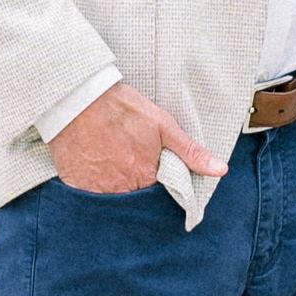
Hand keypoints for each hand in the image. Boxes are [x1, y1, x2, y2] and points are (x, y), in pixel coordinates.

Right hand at [51, 81, 226, 194]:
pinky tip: (93, 163)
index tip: (148, 165)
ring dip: (113, 184)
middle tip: (125, 158)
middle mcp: (121, 189)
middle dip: (134, 183)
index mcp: (145, 177)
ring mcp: (95, 189)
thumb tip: (220, 170)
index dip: (155, 179)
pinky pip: (87, 194)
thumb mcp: (163, 126)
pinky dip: (92, 183)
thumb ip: (190, 152)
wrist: (79, 98)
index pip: (157, 192)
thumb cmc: (123, 109)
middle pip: (133, 195)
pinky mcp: (75, 184)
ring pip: (111, 196)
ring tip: (110, 159)